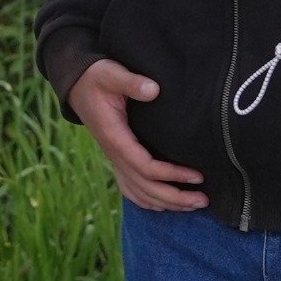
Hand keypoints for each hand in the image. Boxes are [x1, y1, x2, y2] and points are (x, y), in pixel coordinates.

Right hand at [66, 57, 205, 211]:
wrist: (77, 84)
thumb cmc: (96, 77)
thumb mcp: (111, 74)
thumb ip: (131, 82)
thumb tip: (154, 90)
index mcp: (115, 137)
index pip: (145, 166)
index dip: (172, 175)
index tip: (197, 175)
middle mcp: (114, 153)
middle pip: (145, 187)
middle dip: (175, 197)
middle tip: (204, 200)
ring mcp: (114, 159)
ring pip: (139, 192)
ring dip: (166, 203)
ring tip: (193, 206)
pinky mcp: (117, 158)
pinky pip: (130, 188)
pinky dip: (147, 201)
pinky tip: (163, 206)